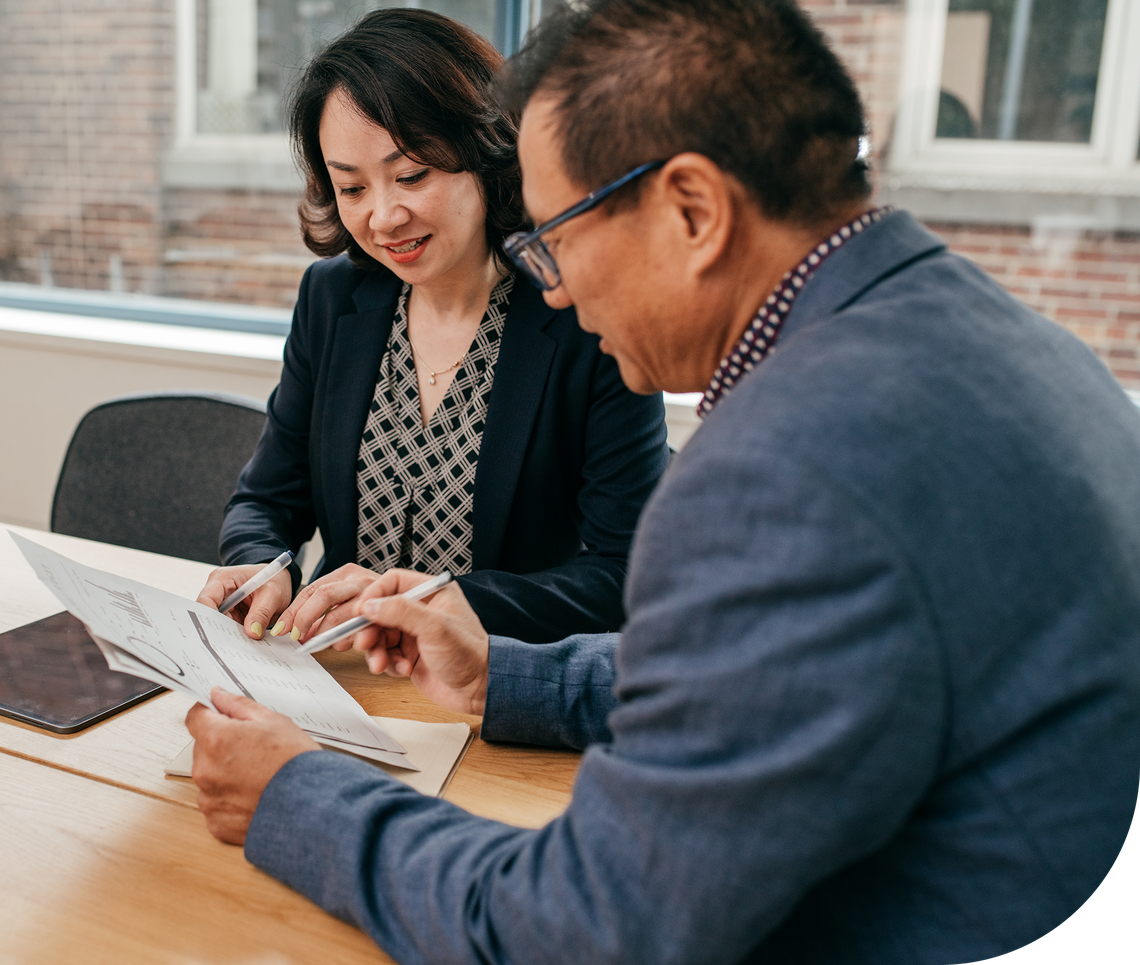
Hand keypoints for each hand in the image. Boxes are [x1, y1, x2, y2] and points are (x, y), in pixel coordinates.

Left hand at [185, 687, 319, 844]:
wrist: (312, 805)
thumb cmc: (295, 763)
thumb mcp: (273, 721)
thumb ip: (238, 706)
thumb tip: (218, 696)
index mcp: (217, 739)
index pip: (195, 717)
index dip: (208, 713)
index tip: (219, 715)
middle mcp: (205, 770)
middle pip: (202, 748)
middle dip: (221, 745)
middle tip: (252, 749)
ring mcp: (209, 799)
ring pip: (209, 777)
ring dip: (224, 773)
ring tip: (257, 775)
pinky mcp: (216, 822)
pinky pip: (216, 803)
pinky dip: (230, 799)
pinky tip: (254, 794)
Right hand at [196, 565, 292, 639]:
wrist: (280, 580)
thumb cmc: (275, 579)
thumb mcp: (272, 594)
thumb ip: (261, 613)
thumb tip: (252, 633)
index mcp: (223, 579)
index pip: (207, 599)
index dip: (208, 617)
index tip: (216, 634)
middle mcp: (218, 592)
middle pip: (209, 616)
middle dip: (218, 631)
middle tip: (228, 647)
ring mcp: (223, 605)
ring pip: (218, 625)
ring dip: (229, 636)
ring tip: (239, 647)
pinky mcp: (230, 615)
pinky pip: (229, 629)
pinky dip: (236, 636)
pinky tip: (243, 644)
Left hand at [270, 563, 383, 646]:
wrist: (418, 600)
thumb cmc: (378, 606)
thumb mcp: (348, 600)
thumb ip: (327, 612)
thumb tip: (295, 632)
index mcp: (346, 573)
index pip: (311, 590)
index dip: (294, 611)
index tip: (282, 630)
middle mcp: (360, 579)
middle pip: (322, 596)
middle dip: (306, 619)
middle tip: (299, 639)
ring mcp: (375, 592)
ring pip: (340, 615)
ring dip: (329, 635)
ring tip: (326, 646)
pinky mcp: (389, 610)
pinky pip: (361, 630)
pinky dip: (351, 642)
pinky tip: (350, 647)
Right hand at [352, 570, 489, 715]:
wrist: (478, 690)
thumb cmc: (469, 655)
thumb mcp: (435, 628)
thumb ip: (402, 612)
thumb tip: (371, 605)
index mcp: (433, 593)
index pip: (393, 582)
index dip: (374, 595)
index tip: (360, 611)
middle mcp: (422, 610)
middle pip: (381, 610)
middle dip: (370, 628)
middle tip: (365, 643)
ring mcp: (415, 633)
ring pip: (380, 635)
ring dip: (377, 650)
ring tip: (381, 664)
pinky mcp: (410, 654)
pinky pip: (386, 654)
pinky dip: (388, 663)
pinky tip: (403, 670)